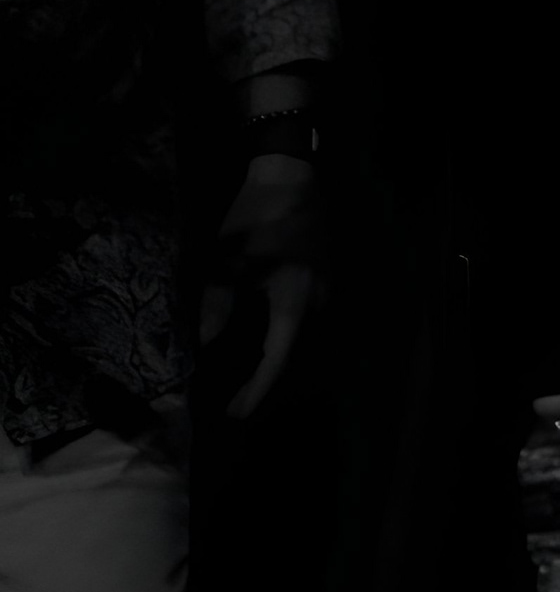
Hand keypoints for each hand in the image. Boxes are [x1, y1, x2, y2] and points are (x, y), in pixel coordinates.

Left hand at [199, 155, 321, 420]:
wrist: (291, 177)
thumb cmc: (257, 218)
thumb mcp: (228, 260)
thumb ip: (217, 304)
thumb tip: (203, 346)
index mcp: (294, 305)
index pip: (277, 363)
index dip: (256, 392)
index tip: (235, 414)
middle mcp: (316, 307)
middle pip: (294, 361)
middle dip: (264, 385)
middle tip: (234, 404)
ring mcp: (325, 295)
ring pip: (301, 345)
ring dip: (274, 366)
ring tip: (244, 380)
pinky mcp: (322, 283)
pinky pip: (304, 327)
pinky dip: (282, 345)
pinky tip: (261, 343)